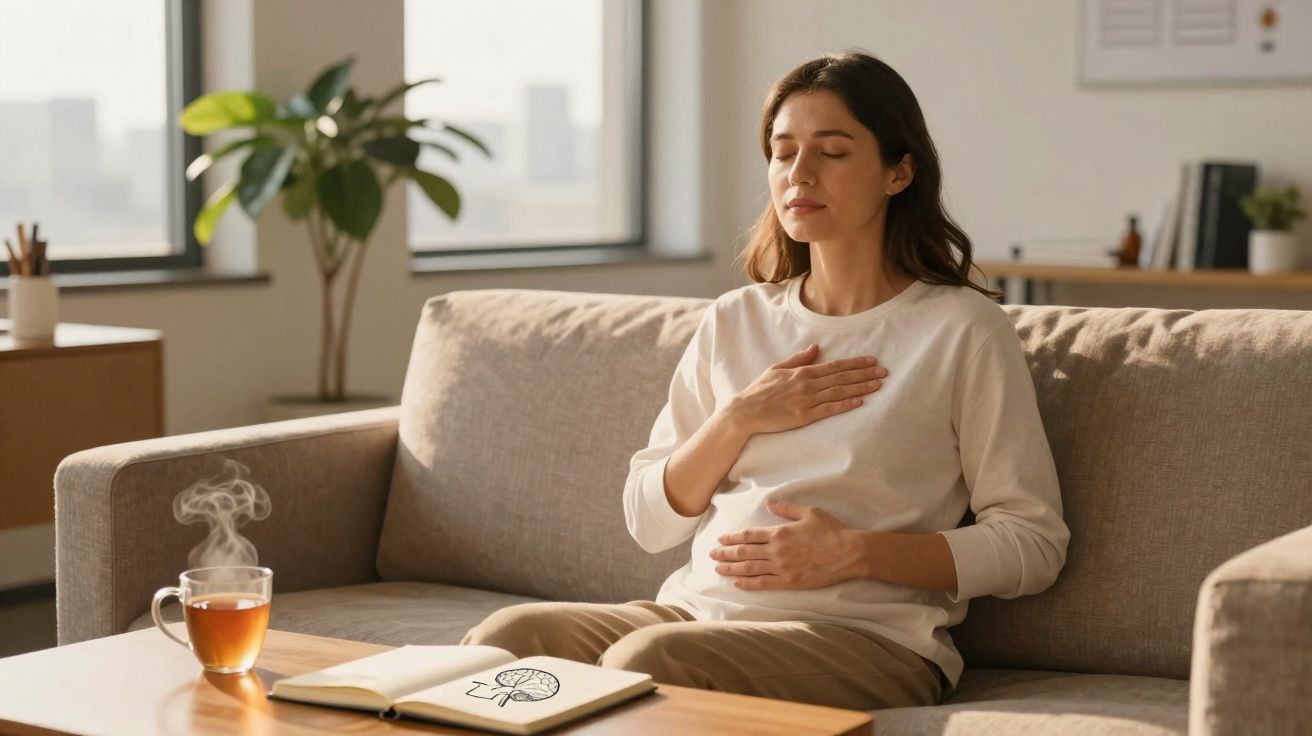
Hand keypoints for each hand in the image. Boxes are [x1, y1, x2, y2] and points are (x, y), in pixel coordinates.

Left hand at [709, 498, 863, 589]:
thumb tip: (769, 503)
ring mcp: (782, 567)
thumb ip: (787, 508)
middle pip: (744, 552)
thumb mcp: (809, 512)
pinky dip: (748, 584)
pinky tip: (738, 584)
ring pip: (750, 568)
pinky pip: (764, 583)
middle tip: (712, 555)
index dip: (732, 537)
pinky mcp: (789, 582)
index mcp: (779, 532)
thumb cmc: (831, 530)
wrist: (849, 552)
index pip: (749, 535)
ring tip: (718, 569)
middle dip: (725, 553)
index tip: (721, 539)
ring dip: (731, 568)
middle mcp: (776, 550)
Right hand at [725, 344, 887, 435]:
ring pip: (839, 392)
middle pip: (842, 377)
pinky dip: (845, 405)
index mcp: (802, 372)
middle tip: (884, 372)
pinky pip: (829, 409)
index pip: (835, 366)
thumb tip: (815, 348)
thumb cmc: (760, 389)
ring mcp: (807, 401)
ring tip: (878, 385)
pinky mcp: (804, 416)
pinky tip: (859, 402)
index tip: (872, 361)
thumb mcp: (777, 368)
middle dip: (865, 374)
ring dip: (860, 388)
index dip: (855, 363)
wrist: (746, 411)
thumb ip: (798, 359)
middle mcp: (807, 384)